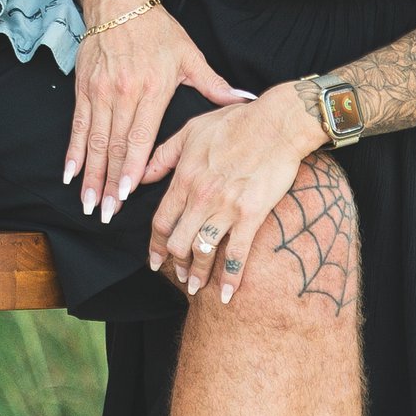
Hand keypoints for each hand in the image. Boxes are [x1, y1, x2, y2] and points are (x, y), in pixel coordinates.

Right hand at [64, 0, 247, 218]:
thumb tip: (245, 100)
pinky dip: (73, 151)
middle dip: (108, 182)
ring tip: (88, 202)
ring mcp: (101, 91)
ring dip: (90, 174)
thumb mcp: (189, 54)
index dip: (132, 166)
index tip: (126, 194)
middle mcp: (124, 93)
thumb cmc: (158, 29)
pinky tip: (70, 173)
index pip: (140, 136)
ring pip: (94, 140)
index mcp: (153, 89)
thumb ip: (214, 84)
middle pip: (114, 145)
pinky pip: (78, 125)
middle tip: (105, 213)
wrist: (119, 1)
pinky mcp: (84, 87)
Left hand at [148, 83, 324, 304]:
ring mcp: (225, 208)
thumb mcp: (190, 131)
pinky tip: (228, 293)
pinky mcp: (251, 215)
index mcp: (185, 178)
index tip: (154, 260)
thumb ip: (163, 156)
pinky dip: (230, 277)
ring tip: (196, 286)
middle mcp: (201, 196)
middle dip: (175, 264)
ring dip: (197, 274)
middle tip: (179, 277)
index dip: (155, 245)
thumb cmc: (234, 122)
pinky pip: (236, 254)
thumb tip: (139, 176)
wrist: (276, 124)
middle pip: (178, 242)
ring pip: (202, 251)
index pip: (161, 221)